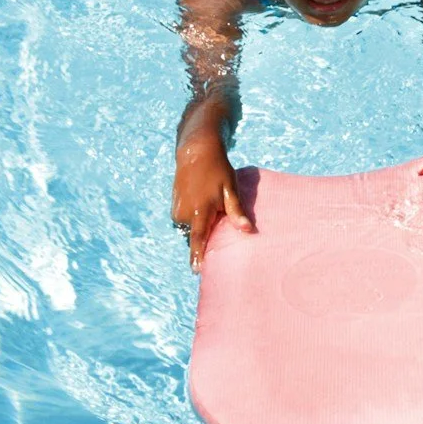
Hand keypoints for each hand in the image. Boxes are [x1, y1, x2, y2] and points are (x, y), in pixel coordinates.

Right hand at [172, 131, 251, 271]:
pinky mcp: (174, 207)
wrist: (196, 152)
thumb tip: (248, 230)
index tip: (197, 271)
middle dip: (204, 243)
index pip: (198, 239)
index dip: (198, 256)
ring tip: (211, 217)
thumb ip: (236, 211)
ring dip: (199, 229)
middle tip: (217, 242)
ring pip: (189, 229)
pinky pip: (185, 222)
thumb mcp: (231, 188)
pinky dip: (193, 222)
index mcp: (200, 210)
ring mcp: (177, 210)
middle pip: (195, 236)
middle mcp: (185, 213)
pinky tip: (203, 210)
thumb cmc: (218, 170)